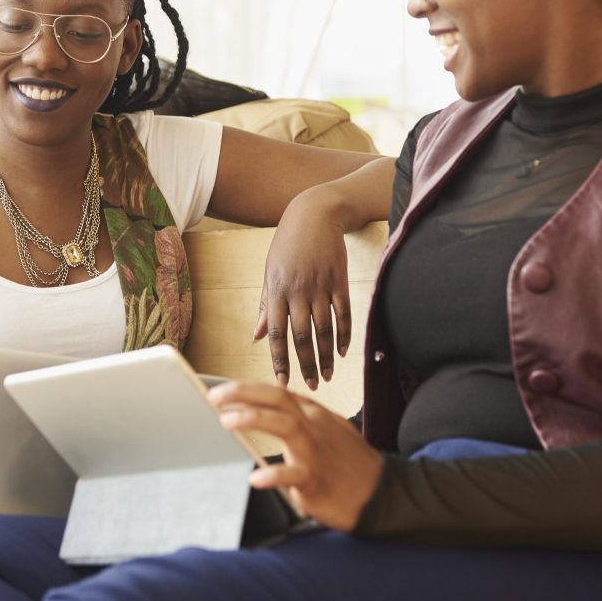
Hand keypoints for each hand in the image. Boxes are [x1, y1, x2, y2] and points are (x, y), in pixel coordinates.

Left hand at [210, 381, 382, 531]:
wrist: (383, 493)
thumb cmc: (351, 464)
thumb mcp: (329, 431)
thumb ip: (301, 420)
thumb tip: (268, 410)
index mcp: (314, 415)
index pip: (276, 392)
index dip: (246, 388)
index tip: (220, 391)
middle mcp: (313, 426)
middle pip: (276, 398)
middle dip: (242, 393)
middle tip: (214, 397)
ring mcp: (315, 451)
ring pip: (284, 424)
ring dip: (253, 419)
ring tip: (227, 421)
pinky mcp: (316, 479)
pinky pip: (293, 474)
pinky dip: (273, 475)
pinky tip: (255, 479)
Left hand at [254, 187, 351, 389]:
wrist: (315, 213)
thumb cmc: (287, 243)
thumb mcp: (269, 271)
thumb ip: (265, 305)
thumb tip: (257, 336)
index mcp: (277, 290)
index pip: (277, 333)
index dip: (279, 360)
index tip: (282, 382)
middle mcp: (298, 290)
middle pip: (302, 336)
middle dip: (306, 365)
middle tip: (310, 387)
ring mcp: (321, 286)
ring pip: (324, 329)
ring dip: (326, 356)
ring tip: (326, 376)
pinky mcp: (340, 280)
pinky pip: (344, 313)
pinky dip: (344, 334)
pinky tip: (342, 352)